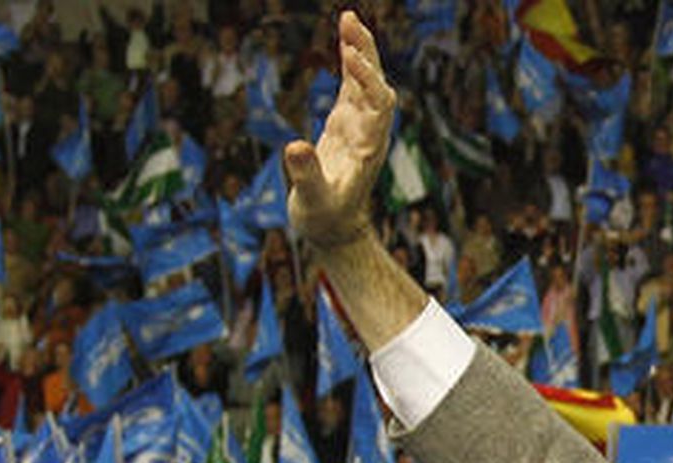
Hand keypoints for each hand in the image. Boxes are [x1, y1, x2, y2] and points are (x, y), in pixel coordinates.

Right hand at [285, 12, 395, 248]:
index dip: (366, 78)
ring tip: (347, 18)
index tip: (348, 55)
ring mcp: (360, 126)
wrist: (335, 231)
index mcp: (368, 148)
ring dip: (360, 50)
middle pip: (377, 85)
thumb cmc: (325, 219)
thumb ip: (306, 174)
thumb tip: (294, 146)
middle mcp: (370, 133)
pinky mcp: (347, 125)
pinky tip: (344, 40)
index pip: (378, 104)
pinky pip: (353, 87)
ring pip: (366, 82)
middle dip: (367, 53)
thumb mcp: (313, 200)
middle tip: (349, 22)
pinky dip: (350, 63)